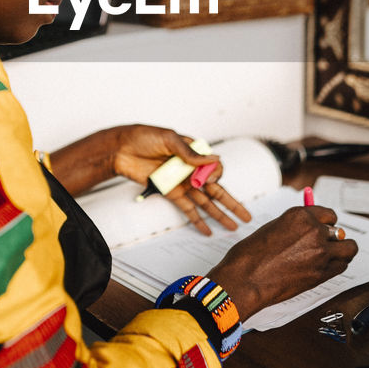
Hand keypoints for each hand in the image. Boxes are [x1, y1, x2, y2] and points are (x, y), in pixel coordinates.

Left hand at [111, 124, 250, 234]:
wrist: (121, 149)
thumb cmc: (144, 137)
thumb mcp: (169, 139)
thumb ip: (190, 152)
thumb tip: (213, 158)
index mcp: (194, 153)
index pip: (215, 168)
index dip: (216, 174)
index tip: (209, 176)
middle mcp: (190, 170)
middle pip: (216, 189)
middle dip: (231, 203)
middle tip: (246, 216)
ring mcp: (181, 183)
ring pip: (205, 202)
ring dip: (219, 215)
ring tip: (233, 227)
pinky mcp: (170, 192)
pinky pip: (187, 209)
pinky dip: (197, 220)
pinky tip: (207, 230)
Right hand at [208, 205, 357, 322]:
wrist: (246, 278)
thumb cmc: (252, 254)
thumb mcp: (273, 228)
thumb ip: (295, 226)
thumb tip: (309, 228)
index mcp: (300, 215)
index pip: (328, 214)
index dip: (326, 222)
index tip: (324, 227)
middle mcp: (314, 231)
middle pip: (339, 231)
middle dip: (334, 237)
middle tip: (326, 244)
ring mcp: (320, 252)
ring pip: (349, 249)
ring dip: (342, 251)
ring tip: (332, 256)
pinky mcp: (322, 273)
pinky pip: (341, 266)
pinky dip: (337, 266)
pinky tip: (325, 267)